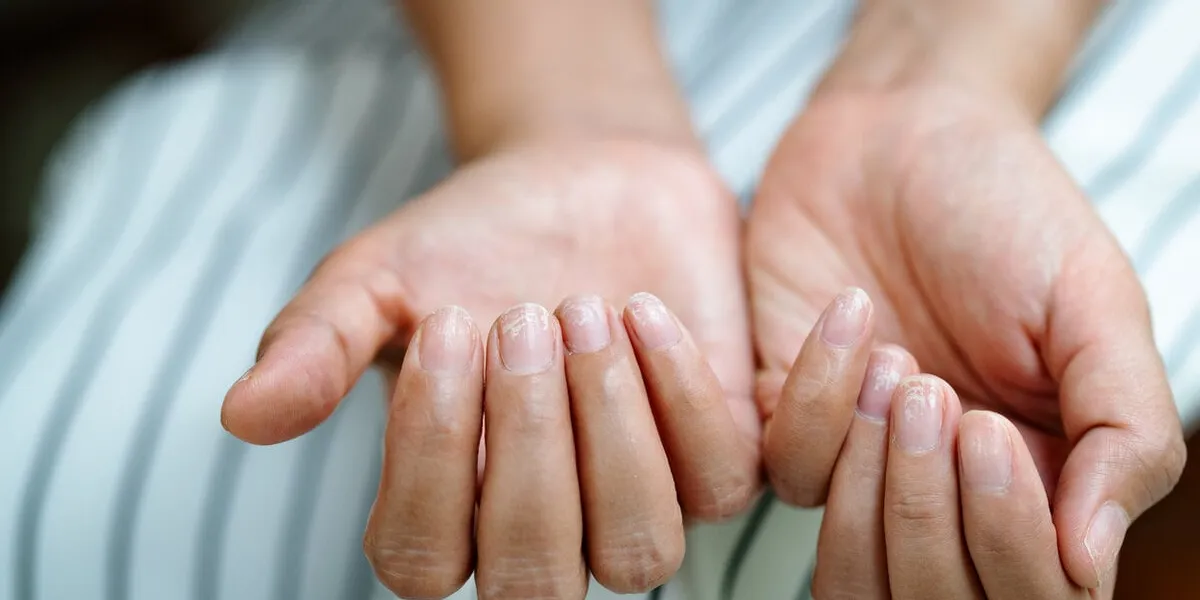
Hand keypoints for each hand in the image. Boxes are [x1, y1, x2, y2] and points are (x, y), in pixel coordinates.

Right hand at [221, 138, 759, 597]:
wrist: (580, 180)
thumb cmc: (470, 242)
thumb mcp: (377, 280)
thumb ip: (315, 346)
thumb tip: (243, 415)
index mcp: (445, 508)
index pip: (421, 559)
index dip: (428, 457)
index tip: (445, 327)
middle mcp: (543, 531)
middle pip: (535, 579)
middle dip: (527, 444)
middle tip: (516, 315)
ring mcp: (636, 502)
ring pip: (640, 550)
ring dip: (608, 429)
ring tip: (582, 309)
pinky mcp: (717, 458)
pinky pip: (720, 480)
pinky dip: (680, 393)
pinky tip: (641, 308)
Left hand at [749, 87, 1185, 589]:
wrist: (901, 133)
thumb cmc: (1008, 212)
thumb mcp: (1095, 305)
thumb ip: (1123, 431)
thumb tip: (1091, 562)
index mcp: (1041, 480)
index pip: (1028, 593)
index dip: (1007, 543)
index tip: (990, 430)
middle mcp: (948, 490)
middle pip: (929, 597)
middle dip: (929, 513)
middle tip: (939, 395)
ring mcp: (863, 461)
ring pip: (848, 562)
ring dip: (872, 468)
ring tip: (898, 358)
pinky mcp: (781, 417)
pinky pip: (785, 468)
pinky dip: (814, 397)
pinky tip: (849, 314)